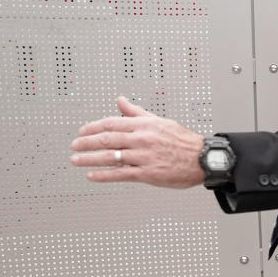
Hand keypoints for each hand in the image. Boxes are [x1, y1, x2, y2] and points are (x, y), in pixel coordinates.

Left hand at [70, 96, 204, 187]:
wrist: (203, 159)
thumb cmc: (183, 141)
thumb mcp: (160, 121)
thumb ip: (137, 113)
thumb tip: (121, 101)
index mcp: (144, 125)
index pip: (111, 123)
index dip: (92, 128)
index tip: (82, 132)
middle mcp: (142, 139)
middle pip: (106, 139)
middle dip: (86, 143)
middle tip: (74, 146)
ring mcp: (144, 157)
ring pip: (110, 157)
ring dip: (89, 158)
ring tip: (76, 160)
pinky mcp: (148, 173)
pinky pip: (121, 174)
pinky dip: (104, 175)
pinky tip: (92, 175)